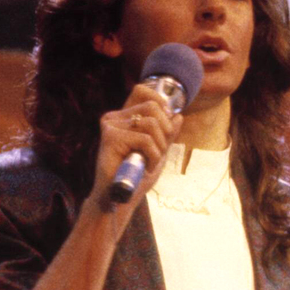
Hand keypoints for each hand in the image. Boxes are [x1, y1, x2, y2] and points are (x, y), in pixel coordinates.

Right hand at [88, 82, 183, 212]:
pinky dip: (153, 156)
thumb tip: (179, 116)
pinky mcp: (110, 137)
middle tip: (160, 151)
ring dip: (159, 147)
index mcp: (123, 117)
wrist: (119, 198)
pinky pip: (146, 139)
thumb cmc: (136, 176)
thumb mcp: (158, 152)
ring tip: (150, 162)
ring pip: (151, 123)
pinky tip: (145, 167)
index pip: (141, 90)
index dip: (160, 103)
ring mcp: (110, 126)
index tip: (167, 125)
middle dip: (165, 130)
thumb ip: (167, 134)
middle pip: (152, 106)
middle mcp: (114, 118)